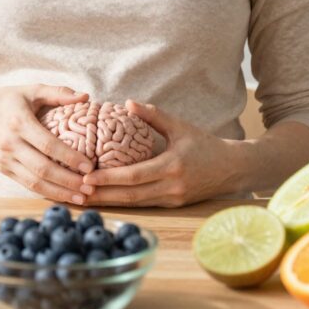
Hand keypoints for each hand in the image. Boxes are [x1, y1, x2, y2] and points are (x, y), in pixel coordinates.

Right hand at [0, 84, 92, 204]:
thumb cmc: (8, 99)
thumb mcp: (32, 90)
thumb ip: (58, 93)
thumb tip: (85, 96)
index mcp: (20, 122)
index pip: (48, 145)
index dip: (70, 158)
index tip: (89, 166)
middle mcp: (10, 144)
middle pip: (43, 169)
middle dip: (68, 181)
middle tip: (90, 188)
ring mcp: (5, 159)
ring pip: (34, 182)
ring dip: (59, 192)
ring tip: (81, 198)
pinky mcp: (2, 169)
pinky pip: (26, 185)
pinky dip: (45, 192)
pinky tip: (62, 195)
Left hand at [81, 100, 246, 206]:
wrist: (233, 168)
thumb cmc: (205, 144)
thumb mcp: (180, 126)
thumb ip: (153, 115)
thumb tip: (127, 103)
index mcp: (172, 166)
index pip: (134, 176)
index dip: (108, 179)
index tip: (86, 176)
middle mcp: (171, 188)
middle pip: (130, 196)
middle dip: (101, 195)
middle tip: (75, 191)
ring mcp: (172, 200)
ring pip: (134, 204)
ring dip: (108, 202)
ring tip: (84, 198)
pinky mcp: (172, 206)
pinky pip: (143, 205)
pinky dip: (123, 203)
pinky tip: (106, 199)